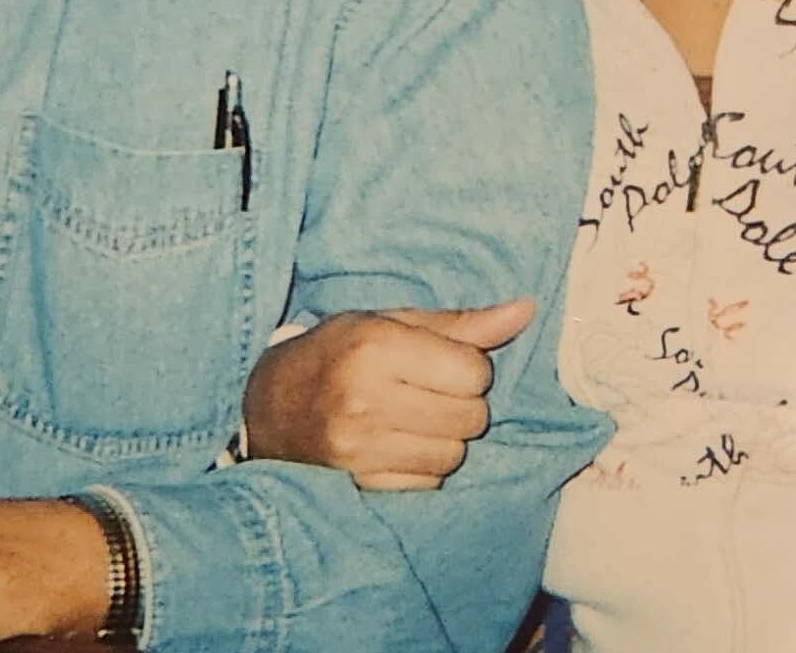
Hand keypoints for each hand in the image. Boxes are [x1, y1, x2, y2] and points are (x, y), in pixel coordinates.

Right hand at [242, 297, 532, 489]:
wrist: (270, 407)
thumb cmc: (337, 352)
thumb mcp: (388, 321)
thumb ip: (459, 323)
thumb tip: (525, 311)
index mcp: (375, 345)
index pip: (472, 371)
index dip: (468, 367)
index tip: (443, 362)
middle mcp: (366, 398)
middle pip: (470, 416)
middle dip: (462, 403)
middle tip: (430, 391)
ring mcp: (361, 448)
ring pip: (454, 455)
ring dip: (446, 438)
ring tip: (416, 418)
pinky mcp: (360, 484)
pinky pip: (430, 483)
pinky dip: (425, 467)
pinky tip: (399, 445)